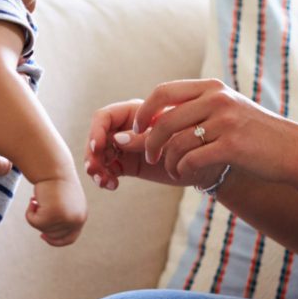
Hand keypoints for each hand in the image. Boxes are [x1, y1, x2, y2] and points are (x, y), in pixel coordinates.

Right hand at [27, 176, 86, 245]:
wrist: (53, 167)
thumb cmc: (56, 181)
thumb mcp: (64, 201)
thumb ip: (62, 217)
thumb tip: (48, 233)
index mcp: (81, 216)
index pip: (70, 238)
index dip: (56, 241)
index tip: (43, 235)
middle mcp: (76, 219)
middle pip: (53, 235)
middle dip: (42, 223)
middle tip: (37, 207)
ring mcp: (65, 218)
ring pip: (42, 228)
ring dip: (35, 214)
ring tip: (37, 198)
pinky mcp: (52, 215)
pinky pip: (33, 221)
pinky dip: (29, 212)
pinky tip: (32, 199)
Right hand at [84, 99, 198, 190]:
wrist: (204, 164)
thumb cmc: (192, 143)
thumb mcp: (169, 140)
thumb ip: (143, 138)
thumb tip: (115, 139)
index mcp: (135, 113)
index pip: (105, 117)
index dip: (97, 131)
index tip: (97, 147)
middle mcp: (125, 128)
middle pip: (97, 137)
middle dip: (92, 154)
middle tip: (95, 170)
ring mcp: (124, 147)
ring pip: (99, 155)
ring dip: (96, 168)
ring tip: (104, 182)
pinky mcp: (126, 164)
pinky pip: (107, 169)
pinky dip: (104, 177)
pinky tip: (111, 185)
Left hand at [135, 78, 297, 184]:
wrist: (292, 149)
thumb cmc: (254, 133)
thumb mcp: (226, 110)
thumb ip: (195, 110)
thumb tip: (151, 121)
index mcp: (212, 88)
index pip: (164, 91)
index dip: (145, 111)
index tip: (138, 128)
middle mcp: (217, 100)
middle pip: (165, 119)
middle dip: (149, 141)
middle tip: (149, 155)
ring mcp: (225, 122)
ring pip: (176, 143)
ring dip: (167, 160)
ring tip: (171, 169)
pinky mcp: (232, 146)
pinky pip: (192, 159)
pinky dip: (182, 170)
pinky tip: (184, 175)